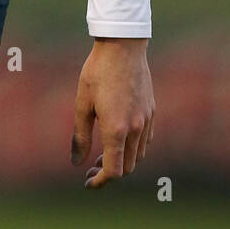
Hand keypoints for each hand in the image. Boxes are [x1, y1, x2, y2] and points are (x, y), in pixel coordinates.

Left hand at [70, 38, 153, 188]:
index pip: (114, 171)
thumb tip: (76, 163)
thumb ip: (80, 136)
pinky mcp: (152, 111)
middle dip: (110, 172)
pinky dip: (133, 147)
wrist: (122, 47)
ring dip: (123, 160)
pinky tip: (119, 136)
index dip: (100, 181)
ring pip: (139, 155)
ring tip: (103, 151)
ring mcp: (147, 120)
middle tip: (91, 166)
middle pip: (128, 167)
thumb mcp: (82, 103)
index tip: (87, 181)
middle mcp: (136, 129)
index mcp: (116, 129)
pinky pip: (146, 139)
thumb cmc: (97, 72)